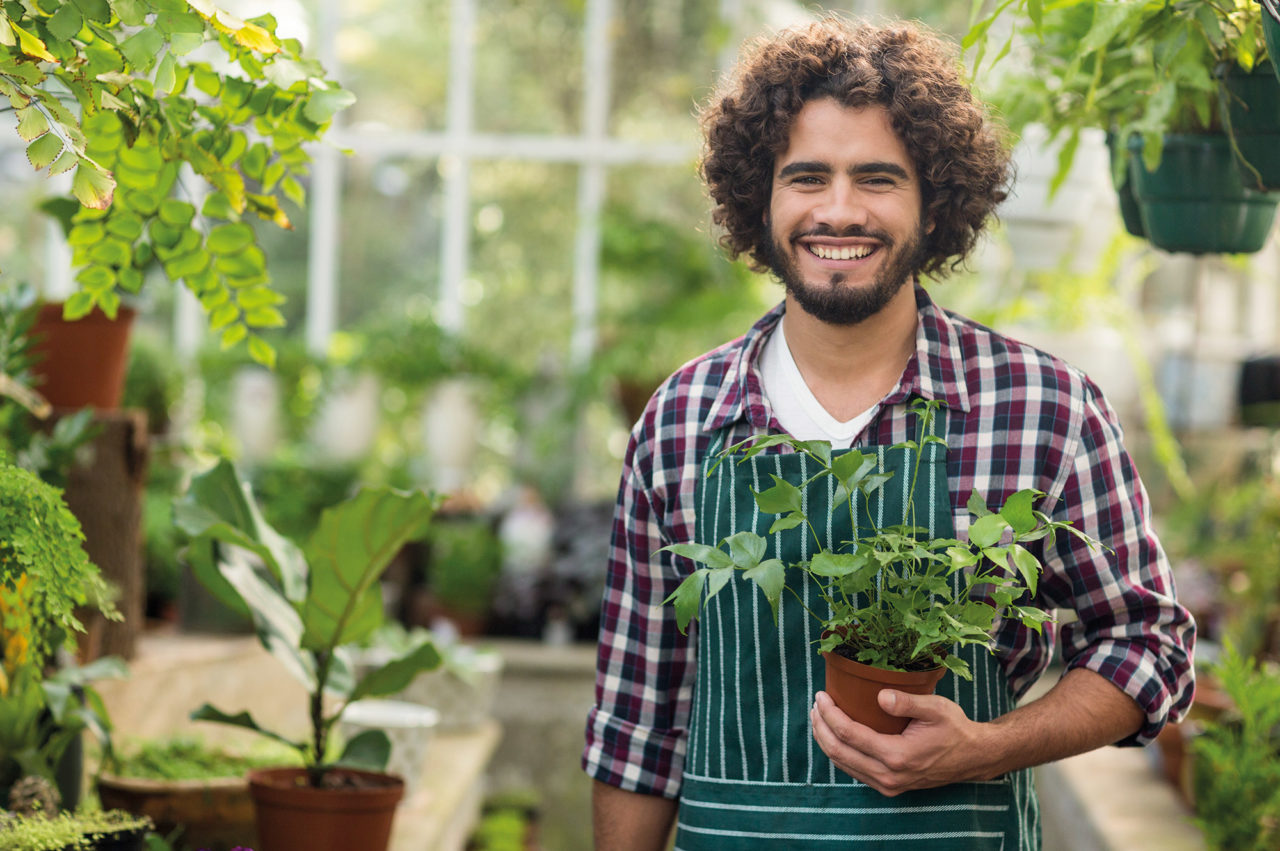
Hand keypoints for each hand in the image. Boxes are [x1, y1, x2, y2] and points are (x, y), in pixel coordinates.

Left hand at [809, 689, 996, 795]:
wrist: (972, 757)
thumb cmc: (954, 729)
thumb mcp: (936, 708)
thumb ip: (907, 702)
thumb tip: (880, 696)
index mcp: (897, 755)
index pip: (848, 734)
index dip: (829, 714)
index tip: (821, 696)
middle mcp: (888, 775)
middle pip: (838, 752)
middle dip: (820, 727)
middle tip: (815, 705)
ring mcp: (888, 785)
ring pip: (843, 764)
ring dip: (826, 740)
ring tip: (818, 717)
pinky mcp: (889, 787)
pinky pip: (854, 770)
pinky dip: (839, 752)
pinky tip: (835, 735)